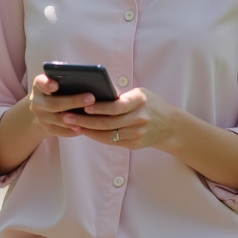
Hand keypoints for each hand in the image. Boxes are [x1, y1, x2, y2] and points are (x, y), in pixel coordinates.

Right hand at [27, 74, 95, 137]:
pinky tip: (86, 125)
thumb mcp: (53, 81)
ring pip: (60, 120)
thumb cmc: (54, 90)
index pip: (40, 83)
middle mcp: (37, 102)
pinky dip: (74, 130)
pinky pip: (62, 132)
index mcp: (38, 86)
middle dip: (73, 101)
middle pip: (54, 104)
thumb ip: (64, 79)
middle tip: (91, 98)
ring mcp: (41, 118)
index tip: (55, 85)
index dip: (47, 84)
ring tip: (92, 114)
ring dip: (76, 118)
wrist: (41, 108)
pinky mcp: (48, 129)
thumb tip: (85, 77)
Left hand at [61, 87, 177, 148]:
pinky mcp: (135, 144)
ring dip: (87, 130)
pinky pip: (111, 141)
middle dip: (85, 120)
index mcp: (140, 101)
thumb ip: (121, 96)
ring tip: (72, 124)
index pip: (117, 106)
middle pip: (108, 122)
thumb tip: (93, 96)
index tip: (84, 106)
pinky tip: (84, 131)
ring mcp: (138, 133)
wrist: (170, 125)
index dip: (100, 107)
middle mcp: (140, 118)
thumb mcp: (140, 94)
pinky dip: (96, 136)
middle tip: (67, 116)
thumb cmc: (149, 104)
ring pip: (107, 134)